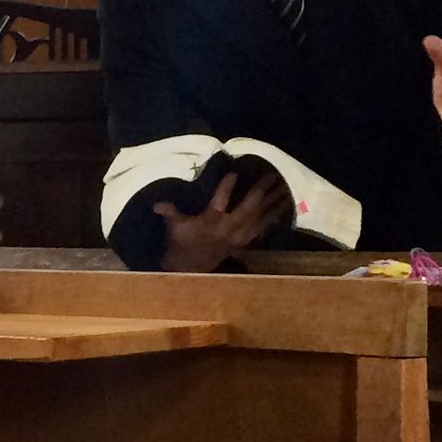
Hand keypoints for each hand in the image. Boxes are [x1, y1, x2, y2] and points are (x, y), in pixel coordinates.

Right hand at [153, 171, 291, 272]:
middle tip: (272, 175)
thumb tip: (157, 204)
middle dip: (260, 191)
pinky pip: (262, 227)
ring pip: (259, 217)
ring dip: (272, 202)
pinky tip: (283, 207)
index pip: (219, 202)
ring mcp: (238, 235)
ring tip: (285, 188)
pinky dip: (273, 217)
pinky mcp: (244, 241)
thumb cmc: (181, 242)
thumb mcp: (174, 226)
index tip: (234, 173)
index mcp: (209, 222)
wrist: (191, 268)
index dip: (226, 188)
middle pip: (248, 208)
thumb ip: (169, 213)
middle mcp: (227, 228)